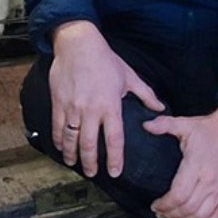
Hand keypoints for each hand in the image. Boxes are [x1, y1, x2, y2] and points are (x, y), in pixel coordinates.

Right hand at [49, 21, 163, 177]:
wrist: (77, 44)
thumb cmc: (105, 59)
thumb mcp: (129, 76)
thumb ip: (145, 94)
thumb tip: (159, 108)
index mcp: (110, 105)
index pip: (114, 139)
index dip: (115, 159)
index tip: (115, 172)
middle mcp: (90, 110)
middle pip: (89, 144)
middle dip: (91, 163)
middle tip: (93, 174)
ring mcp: (72, 107)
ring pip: (71, 138)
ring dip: (72, 155)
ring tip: (74, 164)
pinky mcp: (58, 102)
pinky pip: (57, 126)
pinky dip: (58, 139)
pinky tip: (61, 147)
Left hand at [143, 105, 217, 217]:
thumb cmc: (210, 128)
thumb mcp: (185, 124)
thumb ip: (164, 125)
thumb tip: (146, 125)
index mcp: (196, 165)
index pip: (178, 195)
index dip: (165, 205)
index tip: (155, 206)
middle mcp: (210, 180)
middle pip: (188, 208)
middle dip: (171, 215)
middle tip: (161, 215)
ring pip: (203, 215)